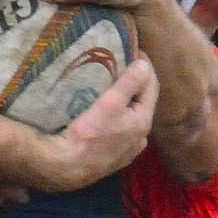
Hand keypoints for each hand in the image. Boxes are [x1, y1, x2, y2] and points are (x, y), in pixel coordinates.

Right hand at [35, 57, 158, 191]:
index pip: (152, 86)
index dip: (145, 66)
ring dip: (126, 103)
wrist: (65, 167)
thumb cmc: (88, 134)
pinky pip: (120, 132)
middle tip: (122, 66)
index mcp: (144, 122)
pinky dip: (117, 119)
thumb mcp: (110, 103)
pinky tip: (106, 116)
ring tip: (112, 88)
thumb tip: (145, 64)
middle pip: (142, 103)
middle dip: (136, 85)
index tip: (135, 50)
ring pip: (131, 119)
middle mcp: (140, 138)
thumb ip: (130, 82)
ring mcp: (127, 151)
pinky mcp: (112, 159)